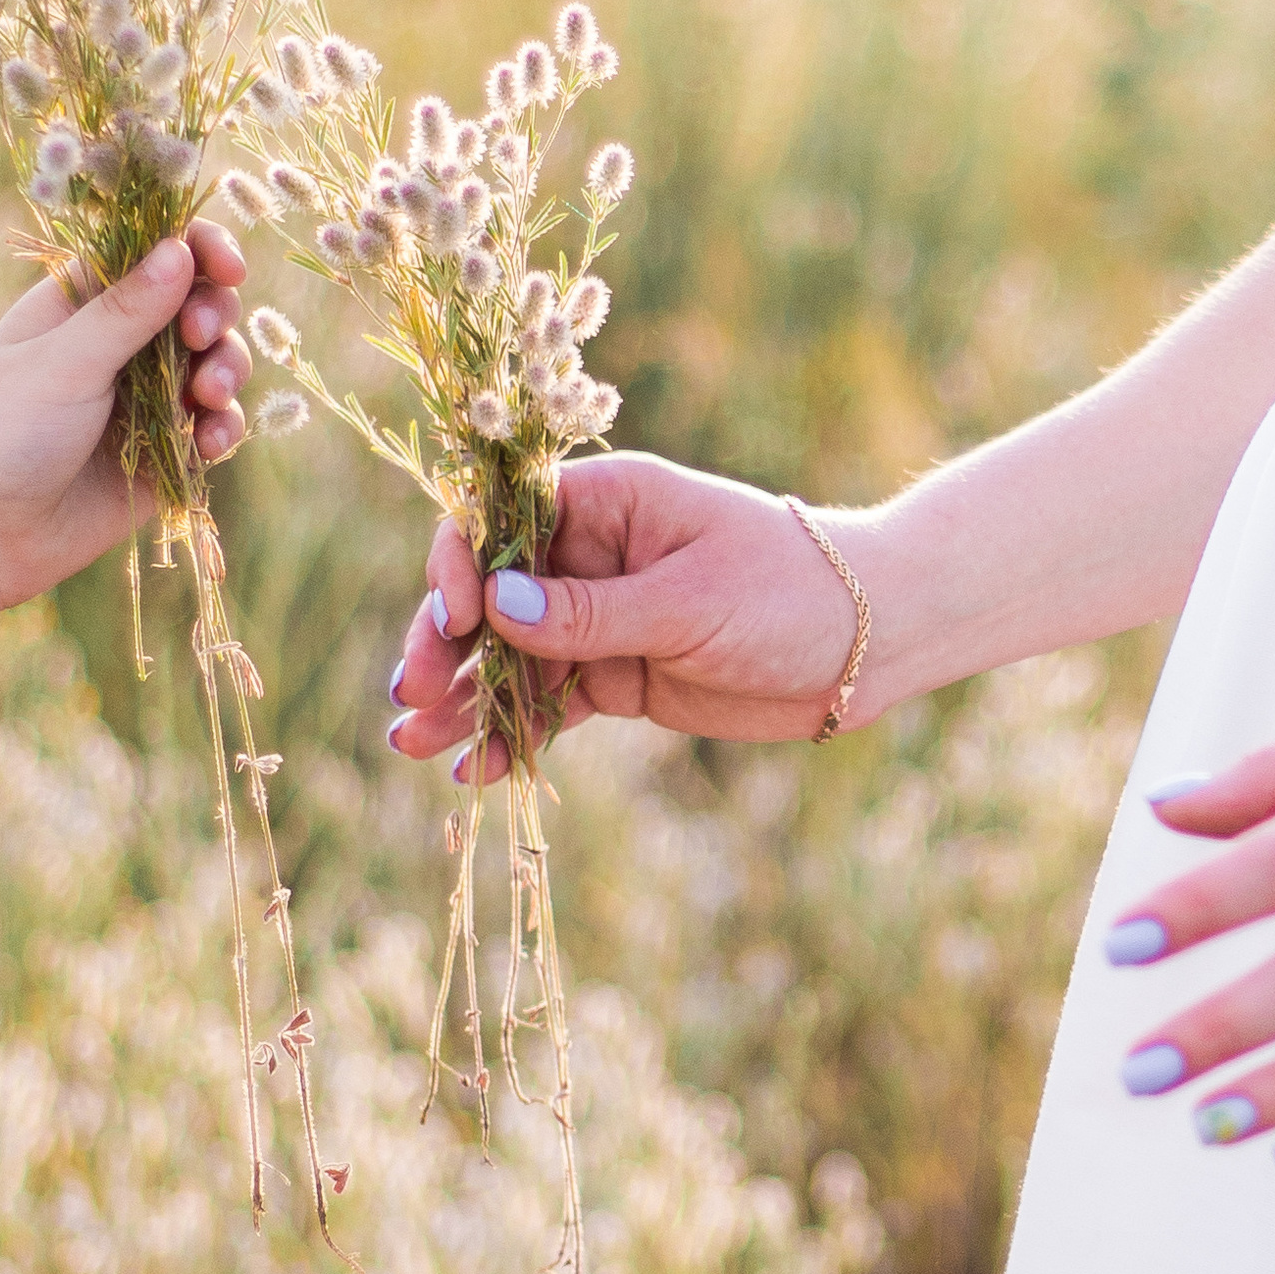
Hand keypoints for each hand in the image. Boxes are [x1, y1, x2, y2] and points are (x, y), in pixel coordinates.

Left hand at [0, 220, 252, 616]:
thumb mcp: (63, 363)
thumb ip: (126, 311)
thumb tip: (181, 248)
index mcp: (82, 304)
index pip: (154, 252)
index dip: (199, 250)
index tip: (229, 267)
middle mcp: (117, 345)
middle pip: (197, 304)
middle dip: (214, 315)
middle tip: (200, 337)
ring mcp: (143, 400)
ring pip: (213, 364)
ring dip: (226, 370)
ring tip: (207, 397)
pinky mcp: (162, 455)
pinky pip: (211, 428)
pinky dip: (222, 428)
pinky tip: (209, 444)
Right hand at [385, 452, 864, 772]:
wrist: (865, 644)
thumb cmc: (789, 589)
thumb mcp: (689, 599)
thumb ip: (592, 613)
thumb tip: (495, 610)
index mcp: (605, 502)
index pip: (500, 521)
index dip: (461, 567)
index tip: (455, 620)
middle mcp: (588, 555)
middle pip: (488, 597)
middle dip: (442, 646)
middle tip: (409, 698)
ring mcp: (598, 620)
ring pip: (507, 660)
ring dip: (461, 700)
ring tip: (415, 747)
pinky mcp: (615, 677)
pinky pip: (546, 707)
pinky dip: (510, 736)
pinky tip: (474, 771)